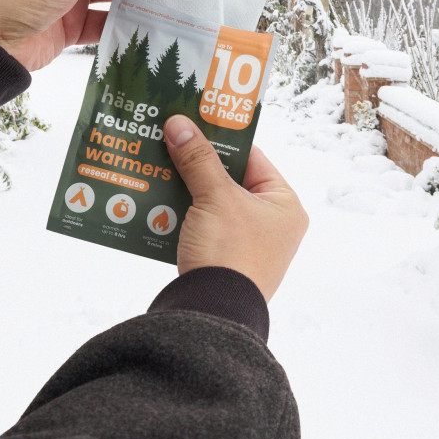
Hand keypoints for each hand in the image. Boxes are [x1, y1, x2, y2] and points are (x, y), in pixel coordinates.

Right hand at [164, 115, 307, 301]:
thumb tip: (179, 122)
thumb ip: (197, 158)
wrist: (213, 316)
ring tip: (155, 165)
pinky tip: (154, 198)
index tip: (190, 122)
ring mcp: (247, 243)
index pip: (251, 157)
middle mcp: (271, 224)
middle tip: (168, 140)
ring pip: (210, 202)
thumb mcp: (214, 197)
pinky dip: (180, 212)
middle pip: (227, 179)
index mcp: (284, 205)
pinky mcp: (222, 259)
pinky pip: (200, 224)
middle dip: (195, 163)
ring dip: (183, 187)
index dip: (219, 138)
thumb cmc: (229, 253)